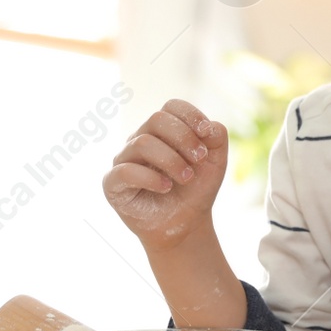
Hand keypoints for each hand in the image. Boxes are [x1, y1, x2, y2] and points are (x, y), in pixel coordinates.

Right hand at [104, 100, 227, 248]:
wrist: (185, 223)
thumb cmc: (196, 189)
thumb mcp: (215, 162)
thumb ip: (217, 138)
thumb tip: (209, 125)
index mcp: (163, 131)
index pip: (171, 107)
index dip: (191, 115)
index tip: (207, 133)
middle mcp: (140, 140)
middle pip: (157, 119)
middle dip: (184, 138)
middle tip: (199, 159)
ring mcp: (124, 160)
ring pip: (142, 143)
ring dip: (171, 160)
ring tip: (186, 177)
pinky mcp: (113, 184)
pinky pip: (125, 171)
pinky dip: (150, 178)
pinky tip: (166, 187)